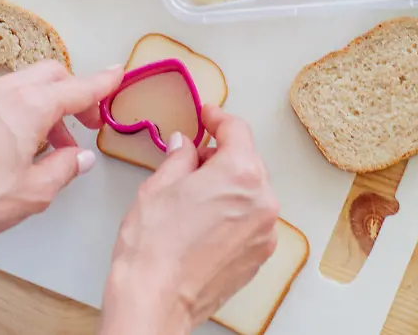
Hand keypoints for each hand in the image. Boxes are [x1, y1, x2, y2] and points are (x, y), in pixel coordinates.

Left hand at [0, 60, 121, 240]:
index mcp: (30, 107)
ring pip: (25, 83)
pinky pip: (0, 95)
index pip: (78, 88)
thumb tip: (79, 158)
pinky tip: (16, 141)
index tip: (117, 76)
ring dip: (46, 104)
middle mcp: (5, 91)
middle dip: (74, 93)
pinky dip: (19, 107)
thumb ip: (64, 169)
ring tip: (50, 144)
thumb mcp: (34, 192)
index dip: (102, 84)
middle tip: (85, 123)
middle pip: (52, 74)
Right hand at [100, 105, 279, 333]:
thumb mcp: (158, 186)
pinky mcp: (259, 255)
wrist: (154, 300)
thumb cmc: (152, 248)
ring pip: (251, 192)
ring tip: (194, 195)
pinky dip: (234, 212)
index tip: (208, 117)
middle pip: (247, 161)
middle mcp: (262, 201)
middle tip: (192, 158)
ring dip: (228, 186)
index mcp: (240, 174)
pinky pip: (251, 220)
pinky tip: (204, 221)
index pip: (237, 130)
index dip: (218, 119)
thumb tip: (185, 147)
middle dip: (221, 155)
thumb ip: (180, 157)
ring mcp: (264, 231)